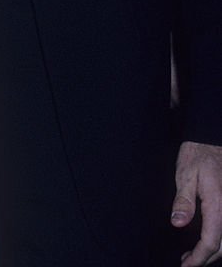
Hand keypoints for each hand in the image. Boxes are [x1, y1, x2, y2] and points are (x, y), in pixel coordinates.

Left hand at [172, 141, 221, 263]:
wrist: (212, 141)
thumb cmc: (198, 155)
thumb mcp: (185, 174)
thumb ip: (184, 200)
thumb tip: (177, 224)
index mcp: (218, 205)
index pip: (211, 242)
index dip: (198, 258)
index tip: (185, 265)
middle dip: (205, 259)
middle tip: (186, 261)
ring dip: (213, 251)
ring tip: (193, 254)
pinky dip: (219, 241)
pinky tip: (207, 240)